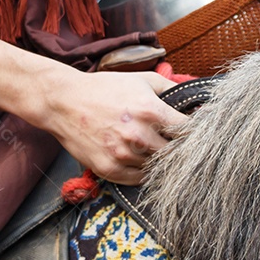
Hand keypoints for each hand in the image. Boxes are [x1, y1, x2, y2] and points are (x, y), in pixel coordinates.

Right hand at [38, 66, 187, 184]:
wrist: (64, 102)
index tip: (191, 132)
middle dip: (177, 148)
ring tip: (151, 148)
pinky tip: (139, 158)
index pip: (188, 131)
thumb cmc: (105, 88)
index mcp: (151, 111)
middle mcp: (139, 135)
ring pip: (157, 167)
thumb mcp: (142, 80)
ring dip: (158, 159)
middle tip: (172, 142)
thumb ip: (171, 88)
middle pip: (175, 153)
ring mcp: (123, 155)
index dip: (193, 132)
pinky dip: (142, 171)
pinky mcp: (109, 169)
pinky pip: (138, 179)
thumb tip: (195, 99)